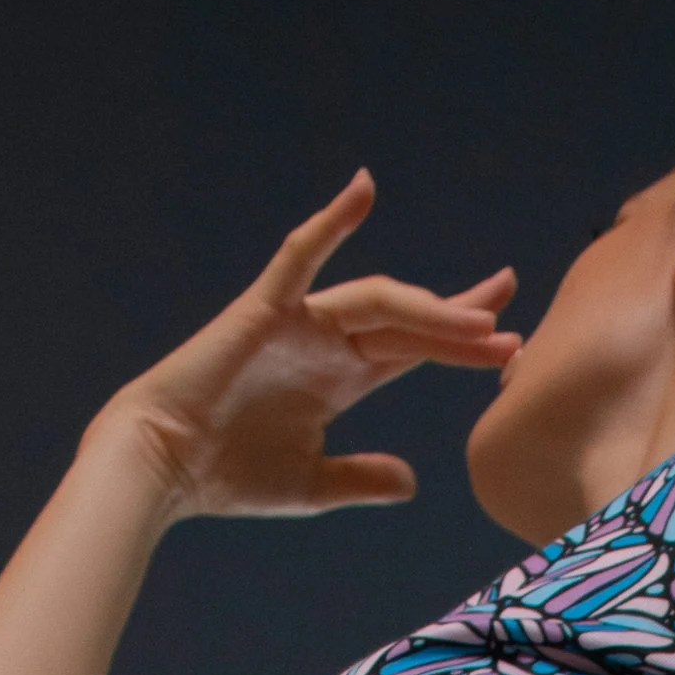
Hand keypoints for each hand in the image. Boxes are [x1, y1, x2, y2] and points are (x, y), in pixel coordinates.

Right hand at [93, 169, 518, 519]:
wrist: (164, 466)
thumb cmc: (227, 474)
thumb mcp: (312, 484)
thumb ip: (362, 478)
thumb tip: (412, 481)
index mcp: (340, 379)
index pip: (413, 348)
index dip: (459, 341)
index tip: (510, 341)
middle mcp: (327, 343)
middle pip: (408, 319)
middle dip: (459, 315)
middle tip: (509, 308)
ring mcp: (299, 322)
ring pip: (378, 303)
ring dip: (428, 310)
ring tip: (478, 322)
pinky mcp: (265, 309)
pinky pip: (300, 257)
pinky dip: (331, 222)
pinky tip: (363, 189)